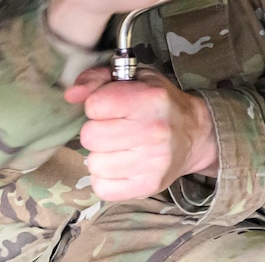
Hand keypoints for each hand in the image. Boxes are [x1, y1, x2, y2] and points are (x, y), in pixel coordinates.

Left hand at [64, 67, 218, 200]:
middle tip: (112, 127)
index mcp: (150, 99)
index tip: (109, 106)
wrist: (195, 134)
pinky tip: (119, 165)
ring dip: (100, 155)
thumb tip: (70, 95)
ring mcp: (152, 162)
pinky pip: (102, 187)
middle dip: (96, 130)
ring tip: (117, 146)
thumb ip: (97, 78)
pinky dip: (105, 177)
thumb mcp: (135, 77)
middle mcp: (154, 130)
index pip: (95, 105)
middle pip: (90, 136)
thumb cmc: (159, 102)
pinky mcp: (148, 186)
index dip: (96, 104)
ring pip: (94, 163)